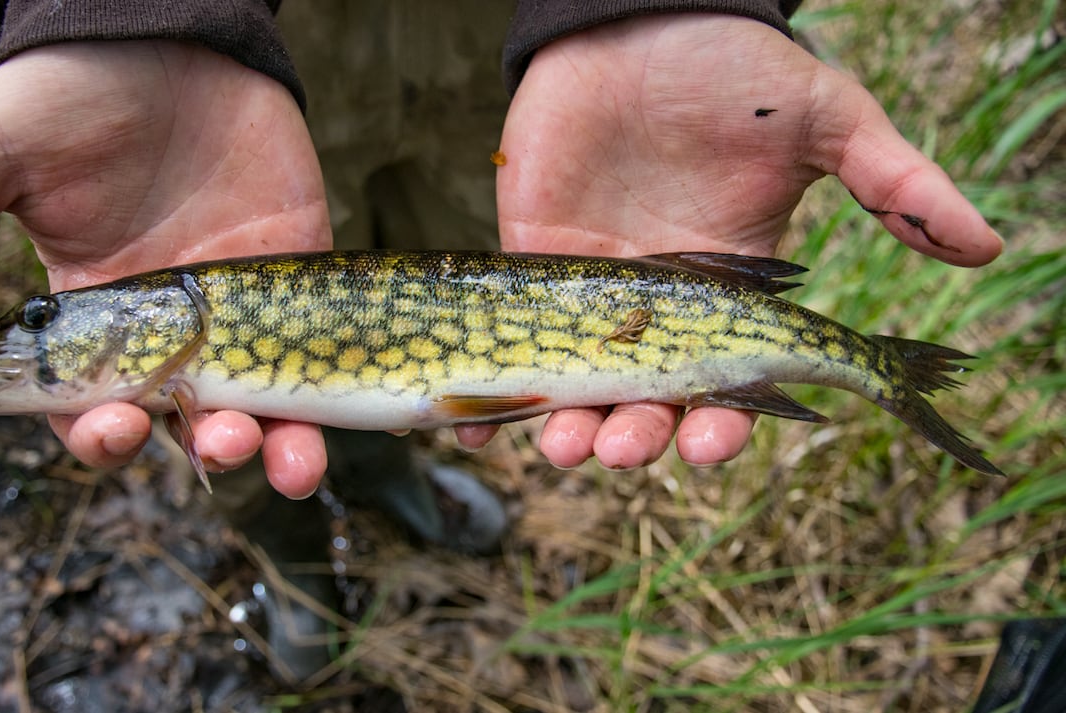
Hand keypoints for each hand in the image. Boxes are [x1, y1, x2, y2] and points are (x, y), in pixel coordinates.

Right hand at [0, 41, 331, 496]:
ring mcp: (236, 306)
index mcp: (88, 315)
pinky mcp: (295, 273)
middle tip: (216, 442)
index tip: (115, 427)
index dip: (99, 433)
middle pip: (185, 422)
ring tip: (278, 458)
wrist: (160, 28)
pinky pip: (316, 351)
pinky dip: (326, 401)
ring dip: (273, 450)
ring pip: (259, 407)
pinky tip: (327, 432)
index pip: (92, 405)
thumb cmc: (61, 92)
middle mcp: (166, 327)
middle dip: (202, 450)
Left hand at [495, 14, 1001, 469]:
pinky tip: (470, 424)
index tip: (709, 445)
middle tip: (624, 447)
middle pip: (650, 405)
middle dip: (638, 437)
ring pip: (581, 390)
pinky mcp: (534, 268)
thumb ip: (896, 182)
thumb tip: (987, 244)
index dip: (723, 425)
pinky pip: (512, 346)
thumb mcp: (824, 120)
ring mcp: (595, 295)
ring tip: (563, 445)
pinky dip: (491, 394)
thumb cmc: (731, 68)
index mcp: (731, 293)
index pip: (731, 386)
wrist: (637, 20)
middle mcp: (662, 311)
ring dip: (571, 428)